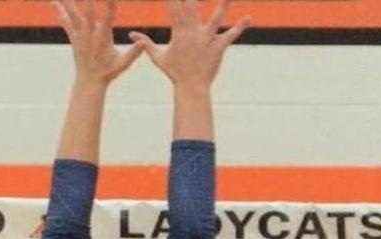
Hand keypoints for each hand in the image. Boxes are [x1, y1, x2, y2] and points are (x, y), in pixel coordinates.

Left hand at [55, 0, 143, 85]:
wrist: (89, 82)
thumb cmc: (108, 72)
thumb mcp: (123, 64)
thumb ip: (134, 53)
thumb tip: (143, 43)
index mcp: (103, 38)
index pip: (108, 16)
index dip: (109, 3)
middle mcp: (89, 35)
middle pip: (86, 12)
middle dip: (87, 0)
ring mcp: (80, 36)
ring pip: (72, 15)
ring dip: (67, 3)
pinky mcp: (74, 39)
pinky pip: (66, 22)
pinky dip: (61, 12)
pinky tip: (54, 2)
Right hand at [128, 0, 249, 90]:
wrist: (191, 88)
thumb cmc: (175, 72)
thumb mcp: (158, 57)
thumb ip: (146, 43)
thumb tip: (131, 34)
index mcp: (178, 33)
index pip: (174, 8)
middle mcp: (192, 33)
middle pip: (192, 7)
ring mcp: (207, 40)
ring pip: (216, 18)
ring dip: (224, 5)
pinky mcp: (218, 48)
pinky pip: (230, 36)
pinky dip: (240, 27)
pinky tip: (248, 18)